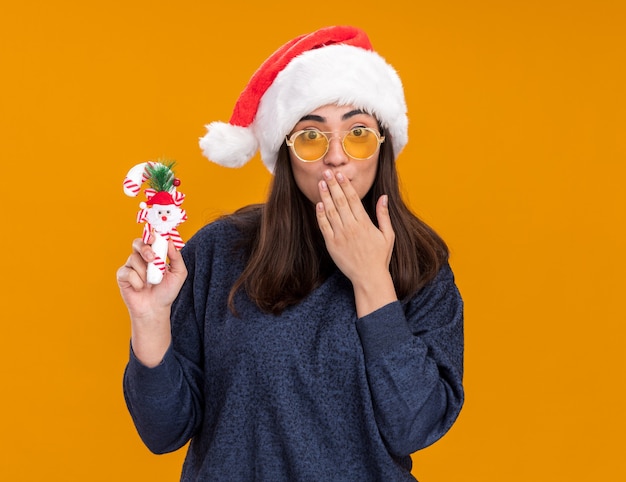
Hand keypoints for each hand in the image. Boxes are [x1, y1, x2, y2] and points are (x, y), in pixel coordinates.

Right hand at [116, 236, 187, 320]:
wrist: (156, 309)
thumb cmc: (167, 291)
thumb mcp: (178, 274)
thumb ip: (176, 257)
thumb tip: (170, 242)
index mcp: (155, 254)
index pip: (151, 239)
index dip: (151, 235)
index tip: (155, 237)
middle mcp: (141, 258)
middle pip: (137, 243)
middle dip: (145, 249)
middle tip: (152, 259)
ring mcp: (131, 266)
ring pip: (133, 259)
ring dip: (144, 272)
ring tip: (150, 282)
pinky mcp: (123, 276)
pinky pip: (128, 273)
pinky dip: (137, 282)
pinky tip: (141, 288)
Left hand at [316, 170, 396, 314]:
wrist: (369, 277)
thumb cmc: (380, 257)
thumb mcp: (388, 235)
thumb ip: (384, 215)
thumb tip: (384, 196)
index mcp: (365, 223)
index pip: (353, 199)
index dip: (345, 185)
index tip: (340, 174)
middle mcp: (351, 227)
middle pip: (340, 201)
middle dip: (333, 185)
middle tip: (326, 172)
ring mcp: (340, 235)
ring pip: (330, 211)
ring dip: (325, 196)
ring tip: (321, 183)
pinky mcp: (332, 244)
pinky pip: (324, 226)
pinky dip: (320, 214)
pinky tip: (318, 204)